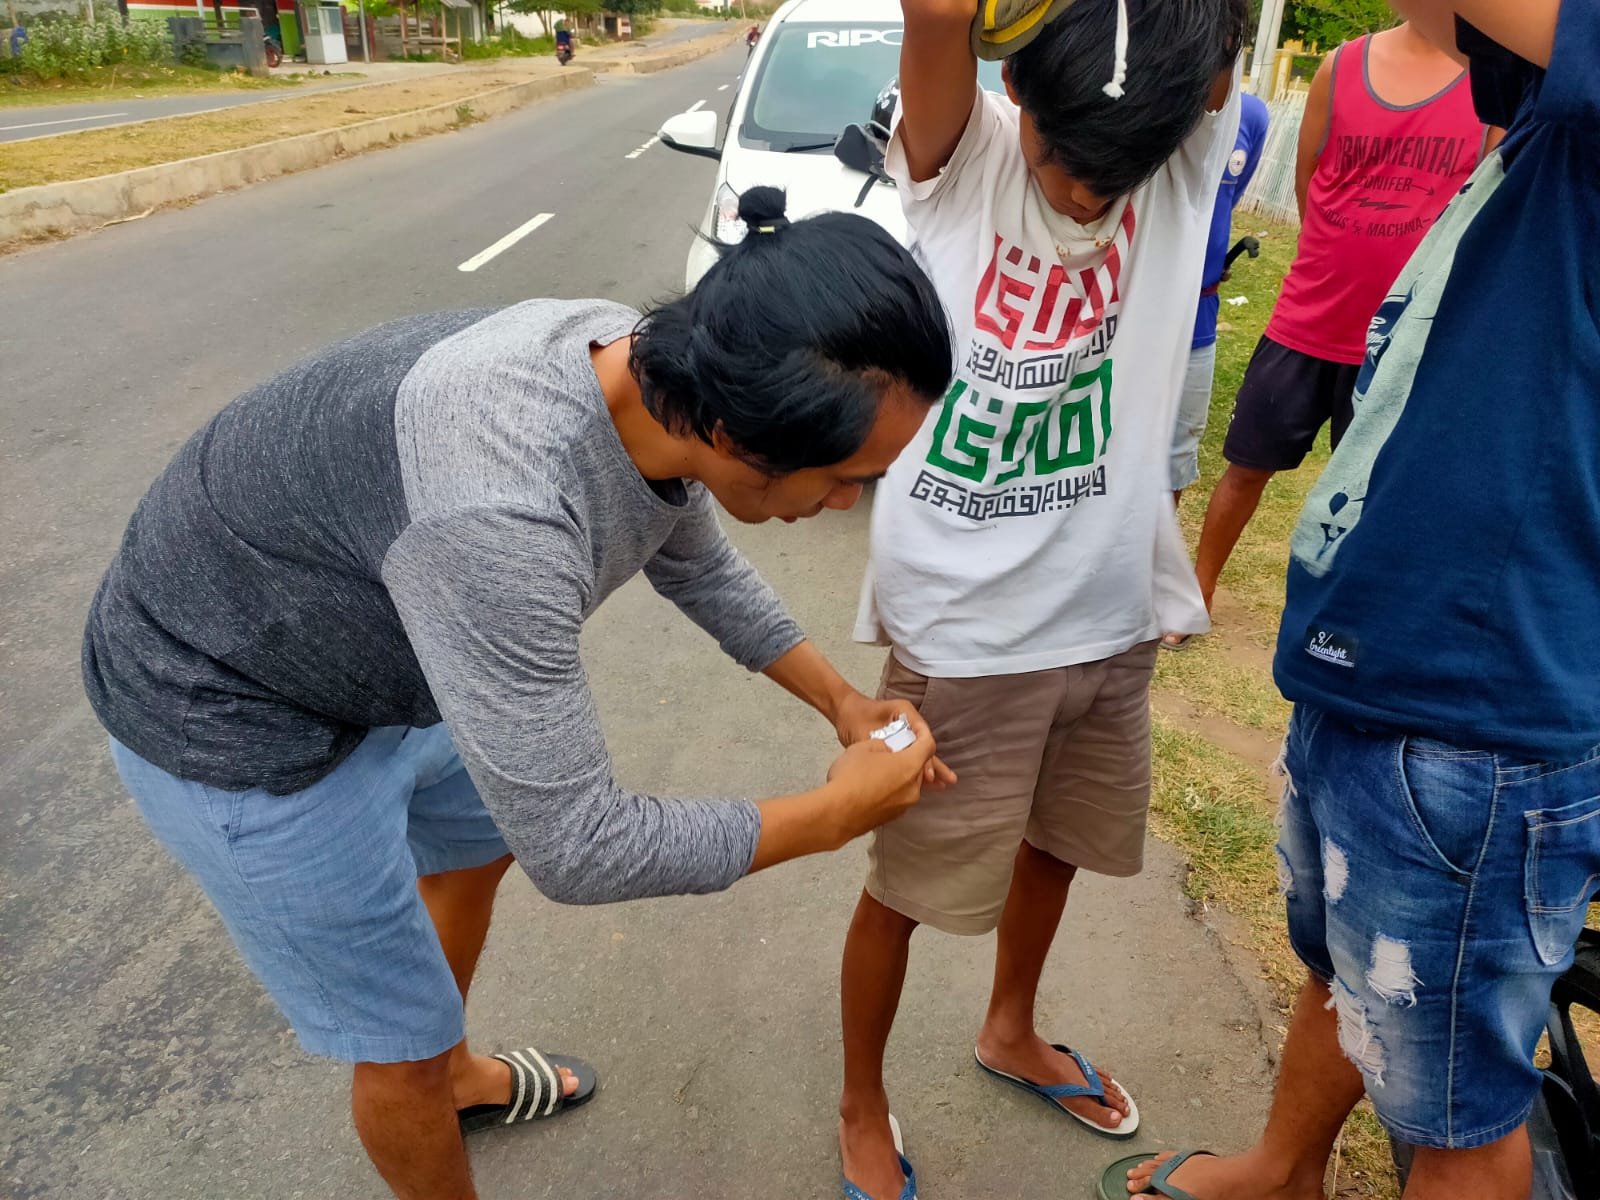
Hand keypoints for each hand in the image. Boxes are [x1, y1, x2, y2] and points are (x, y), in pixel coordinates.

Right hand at [823, 736, 934, 841]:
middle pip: (919, 767)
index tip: (918, 730)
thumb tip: (886, 752)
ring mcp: (903, 806)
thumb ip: (882, 746)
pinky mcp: (891, 818)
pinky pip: (897, 799)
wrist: (836, 813)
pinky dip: (890, 791)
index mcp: (910, 766)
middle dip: (909, 757)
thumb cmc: (850, 778)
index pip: (928, 746)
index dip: (923, 734)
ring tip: (878, 770)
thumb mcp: (863, 747)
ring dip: (899, 776)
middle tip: (894, 751)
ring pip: (908, 785)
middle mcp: (913, 788)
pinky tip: (871, 788)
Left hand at [831, 691, 957, 787]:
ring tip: (945, 784)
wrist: (843, 712)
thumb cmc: (853, 717)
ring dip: (929, 768)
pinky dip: (915, 768)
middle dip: (932, 765)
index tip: (927, 773)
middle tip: (944, 782)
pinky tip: (928, 783)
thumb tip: (894, 768)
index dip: (925, 756)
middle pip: (922, 746)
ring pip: (918, 752)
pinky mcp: (899, 740)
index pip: (921, 736)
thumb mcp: (865, 733)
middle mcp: (908, 720)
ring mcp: (905, 731)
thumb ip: (881, 749)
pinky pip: (909, 756)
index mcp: (904, 711)